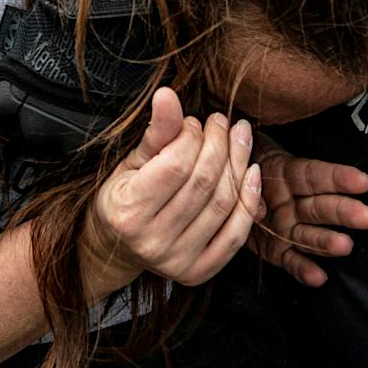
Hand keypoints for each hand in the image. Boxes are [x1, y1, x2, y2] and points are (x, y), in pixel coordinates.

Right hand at [83, 89, 260, 293]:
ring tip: (239, 139)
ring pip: (223, 204)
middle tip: (223, 123)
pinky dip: (249, 201)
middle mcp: (152, 241)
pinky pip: (235, 234)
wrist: (116, 247)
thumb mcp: (131, 163)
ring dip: (239, 164)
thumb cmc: (123, 198)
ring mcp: (177, 261)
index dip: (193, 137)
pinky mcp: (198, 272)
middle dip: (220, 145)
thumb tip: (168, 94)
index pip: (175, 165)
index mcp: (127, 211)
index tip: (195, 123)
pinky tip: (252, 173)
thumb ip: (155, 132)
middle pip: (203, 183)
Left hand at [248, 141, 367, 286]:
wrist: (224, 189)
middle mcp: (295, 203)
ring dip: (328, 243)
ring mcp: (289, 228)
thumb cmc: (240, 164)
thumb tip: (252, 190)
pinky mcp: (278, 251)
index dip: (339, 178)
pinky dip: (304, 270)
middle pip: (321, 208)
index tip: (363, 181)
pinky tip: (319, 278)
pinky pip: (292, 261)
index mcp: (288, 175)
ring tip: (344, 246)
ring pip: (311, 236)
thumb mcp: (242, 155)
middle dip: (344, 213)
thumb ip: (248, 168)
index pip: (317, 175)